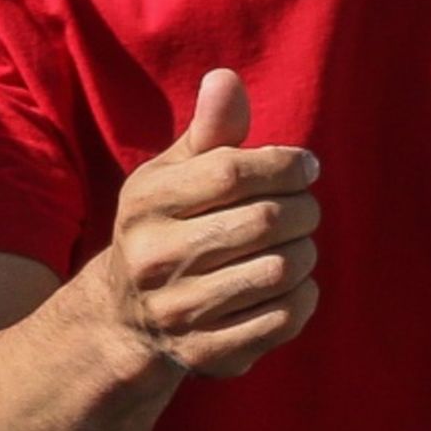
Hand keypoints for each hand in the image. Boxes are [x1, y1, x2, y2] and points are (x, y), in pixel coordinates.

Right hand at [94, 68, 319, 379]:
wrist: (124, 320)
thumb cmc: (165, 228)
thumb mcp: (172, 176)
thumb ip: (208, 132)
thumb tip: (226, 79)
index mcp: (145, 203)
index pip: (232, 171)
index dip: (284, 165)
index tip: (305, 168)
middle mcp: (154, 257)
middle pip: (263, 221)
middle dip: (302, 210)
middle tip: (304, 209)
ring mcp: (178, 309)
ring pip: (279, 271)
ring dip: (306, 254)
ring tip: (298, 246)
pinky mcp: (206, 351)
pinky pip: (282, 319)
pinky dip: (304, 298)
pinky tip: (293, 285)